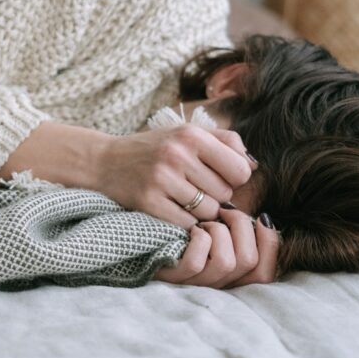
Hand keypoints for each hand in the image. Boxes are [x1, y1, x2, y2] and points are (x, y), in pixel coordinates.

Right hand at [95, 123, 254, 227]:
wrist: (104, 161)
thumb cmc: (154, 149)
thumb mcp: (186, 133)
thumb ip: (225, 142)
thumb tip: (254, 166)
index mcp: (191, 135)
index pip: (240, 170)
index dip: (234, 178)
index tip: (218, 177)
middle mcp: (177, 154)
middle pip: (225, 193)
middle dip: (215, 195)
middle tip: (195, 189)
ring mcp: (162, 179)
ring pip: (208, 211)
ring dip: (201, 211)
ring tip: (184, 199)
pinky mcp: (149, 201)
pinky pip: (187, 223)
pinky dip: (185, 222)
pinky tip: (173, 209)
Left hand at [154, 208, 278, 287]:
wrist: (143, 240)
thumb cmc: (185, 231)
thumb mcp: (218, 228)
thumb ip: (240, 221)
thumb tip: (259, 193)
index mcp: (234, 275)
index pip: (267, 271)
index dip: (270, 242)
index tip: (259, 217)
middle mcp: (219, 284)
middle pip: (250, 261)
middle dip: (242, 228)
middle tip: (225, 211)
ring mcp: (196, 283)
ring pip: (226, 262)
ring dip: (219, 232)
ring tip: (205, 222)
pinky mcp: (174, 277)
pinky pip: (196, 262)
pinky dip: (198, 240)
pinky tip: (191, 230)